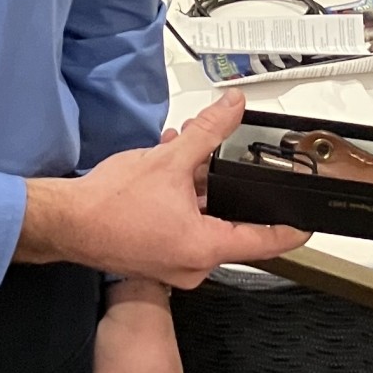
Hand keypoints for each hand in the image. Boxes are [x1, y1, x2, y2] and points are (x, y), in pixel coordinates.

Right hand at [20, 91, 308, 288]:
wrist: (64, 222)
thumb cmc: (108, 205)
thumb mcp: (169, 159)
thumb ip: (208, 132)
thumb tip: (231, 108)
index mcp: (205, 247)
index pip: (266, 242)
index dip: (291, 230)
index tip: (308, 223)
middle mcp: (192, 264)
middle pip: (230, 225)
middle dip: (228, 187)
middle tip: (226, 161)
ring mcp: (173, 264)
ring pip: (203, 222)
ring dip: (199, 189)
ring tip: (187, 155)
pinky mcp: (155, 256)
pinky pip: (182, 227)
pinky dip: (182, 201)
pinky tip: (168, 169)